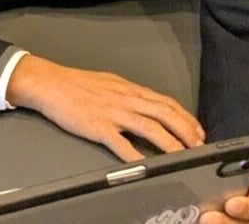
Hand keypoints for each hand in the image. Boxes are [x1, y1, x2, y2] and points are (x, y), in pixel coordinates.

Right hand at [3, 54, 204, 160]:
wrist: (49, 83)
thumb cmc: (75, 84)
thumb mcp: (108, 83)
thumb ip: (127, 94)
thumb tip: (145, 105)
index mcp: (128, 89)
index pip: (165, 102)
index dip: (185, 116)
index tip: (197, 129)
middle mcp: (126, 99)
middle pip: (164, 114)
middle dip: (185, 129)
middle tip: (199, 144)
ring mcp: (113, 113)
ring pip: (150, 128)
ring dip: (171, 143)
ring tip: (183, 155)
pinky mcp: (99, 127)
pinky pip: (122, 144)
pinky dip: (137, 156)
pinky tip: (147, 166)